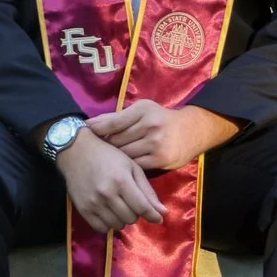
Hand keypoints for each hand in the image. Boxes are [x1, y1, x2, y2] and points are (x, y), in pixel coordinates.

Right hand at [59, 124, 163, 230]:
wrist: (76, 151)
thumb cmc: (108, 156)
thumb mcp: (131, 167)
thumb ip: (147, 191)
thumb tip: (163, 212)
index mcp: (122, 181)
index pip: (142, 208)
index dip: (153, 216)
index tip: (158, 218)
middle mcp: (107, 194)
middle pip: (131, 218)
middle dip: (136, 213)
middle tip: (131, 202)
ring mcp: (93, 203)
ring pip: (117, 225)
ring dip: (123, 219)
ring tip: (120, 206)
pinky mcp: (83, 210)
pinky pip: (101, 228)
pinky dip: (109, 224)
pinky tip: (109, 213)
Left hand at [86, 97, 237, 173]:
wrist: (191, 131)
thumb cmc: (161, 119)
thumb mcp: (143, 109)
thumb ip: (119, 117)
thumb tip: (91, 124)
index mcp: (143, 110)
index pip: (113, 122)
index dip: (97, 128)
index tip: (85, 131)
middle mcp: (150, 126)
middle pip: (117, 139)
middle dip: (105, 144)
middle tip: (94, 148)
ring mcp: (156, 144)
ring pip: (124, 154)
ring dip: (114, 157)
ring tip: (106, 158)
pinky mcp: (160, 160)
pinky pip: (135, 165)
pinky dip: (127, 166)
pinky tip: (121, 166)